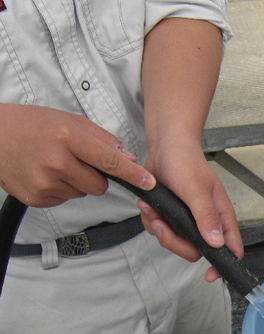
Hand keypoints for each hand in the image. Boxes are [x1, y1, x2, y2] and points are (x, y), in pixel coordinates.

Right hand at [0, 104, 154, 205]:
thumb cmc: (30, 124)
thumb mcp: (69, 120)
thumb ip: (102, 139)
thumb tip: (128, 158)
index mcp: (67, 137)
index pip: (109, 160)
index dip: (132, 174)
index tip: (148, 182)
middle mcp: (56, 161)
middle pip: (100, 185)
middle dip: (96, 176)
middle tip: (77, 161)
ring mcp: (44, 182)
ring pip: (82, 193)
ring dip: (76, 182)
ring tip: (55, 163)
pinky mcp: (36, 197)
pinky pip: (64, 199)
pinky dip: (60, 189)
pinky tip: (44, 173)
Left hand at [138, 139, 242, 281]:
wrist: (164, 147)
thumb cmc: (186, 162)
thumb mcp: (197, 190)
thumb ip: (206, 217)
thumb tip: (217, 244)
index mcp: (220, 217)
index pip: (231, 248)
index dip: (223, 264)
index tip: (210, 275)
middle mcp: (206, 222)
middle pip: (196, 251)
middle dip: (175, 243)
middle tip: (163, 227)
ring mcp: (188, 221)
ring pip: (175, 243)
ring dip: (159, 230)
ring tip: (153, 210)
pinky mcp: (172, 217)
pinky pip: (160, 232)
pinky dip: (152, 222)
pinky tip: (149, 206)